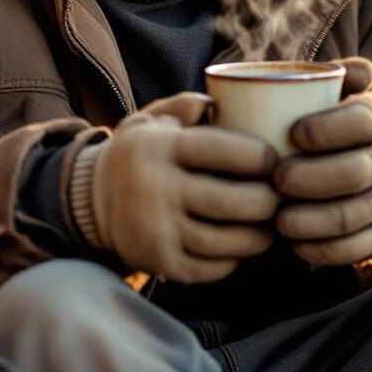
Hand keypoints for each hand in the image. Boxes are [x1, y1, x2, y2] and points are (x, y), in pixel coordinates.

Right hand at [90, 93, 280, 283]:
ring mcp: (156, 230)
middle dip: (269, 201)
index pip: (225, 150)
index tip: (275, 160)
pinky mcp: (159, 262)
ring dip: (259, 236)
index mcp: (160, 146)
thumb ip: (186, 105)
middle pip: (235, 202)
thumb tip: (219, 103)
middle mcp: (155, 188)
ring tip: (270, 225)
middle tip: (281, 197)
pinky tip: (239, 246)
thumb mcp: (152, 118)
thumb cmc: (139, 153)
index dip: (262, 157)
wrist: (90, 199)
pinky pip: (210, 268)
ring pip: (226, 241)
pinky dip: (232, 259)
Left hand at [272, 58, 371, 264]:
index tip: (293, 133)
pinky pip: (359, 249)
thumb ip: (342, 77)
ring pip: (358, 214)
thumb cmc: (358, 124)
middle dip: (315, 178)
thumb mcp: (356, 94)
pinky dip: (325, 250)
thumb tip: (349, 69)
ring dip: (316, 220)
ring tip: (280, 220)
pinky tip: (296, 244)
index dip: (329, 129)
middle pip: (359, 171)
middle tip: (278, 180)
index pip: (363, 122)